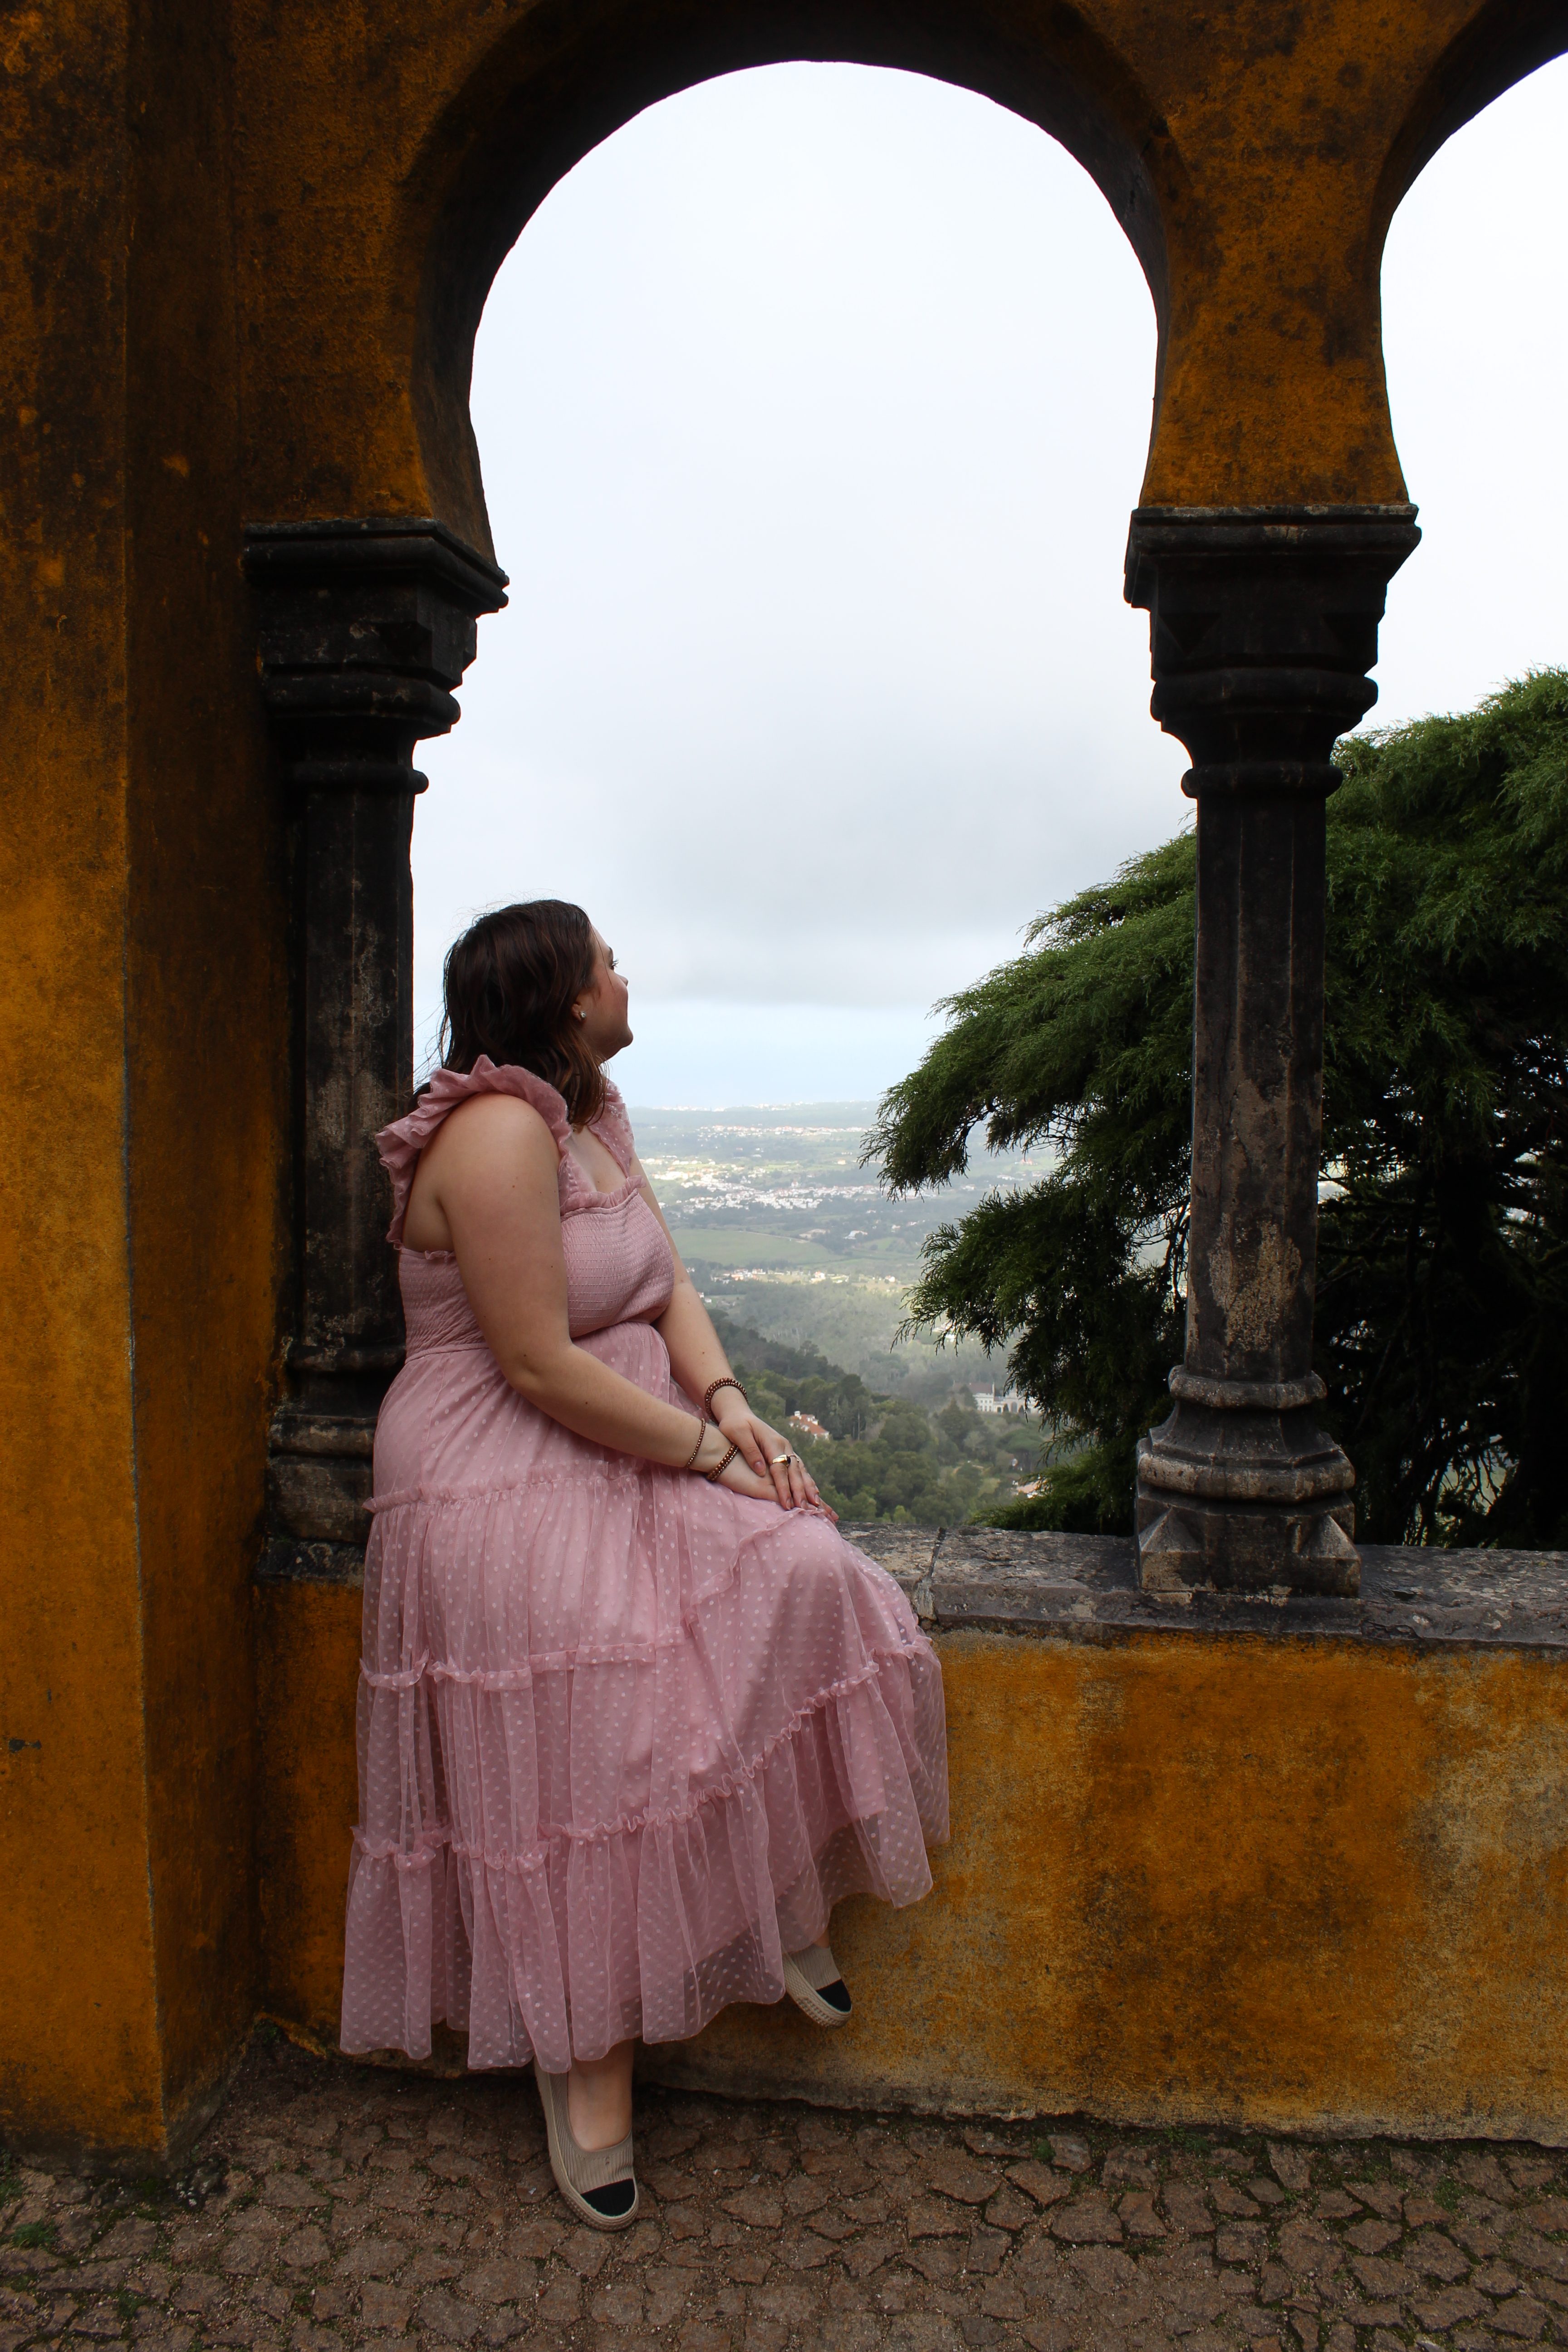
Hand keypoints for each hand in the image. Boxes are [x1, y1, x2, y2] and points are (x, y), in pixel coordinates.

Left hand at [713, 1399, 831, 1514]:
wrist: (738, 1413)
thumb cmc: (734, 1424)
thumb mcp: (737, 1432)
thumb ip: (750, 1450)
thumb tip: (762, 1470)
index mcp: (772, 1442)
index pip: (780, 1469)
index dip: (784, 1487)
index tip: (787, 1504)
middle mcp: (784, 1445)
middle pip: (794, 1471)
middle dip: (800, 1491)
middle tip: (805, 1508)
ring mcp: (786, 1448)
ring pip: (801, 1470)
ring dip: (808, 1487)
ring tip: (816, 1504)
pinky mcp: (785, 1451)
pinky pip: (799, 1468)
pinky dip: (806, 1481)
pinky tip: (813, 1492)